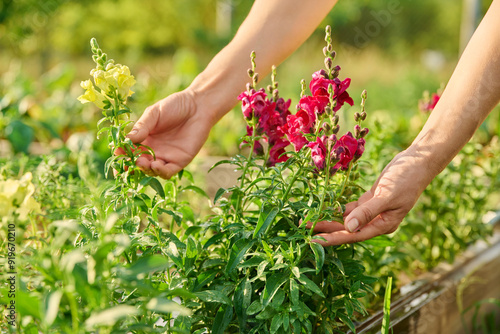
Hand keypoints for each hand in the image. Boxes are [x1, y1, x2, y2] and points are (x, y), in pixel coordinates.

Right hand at [123, 89, 213, 178]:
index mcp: (143, 139)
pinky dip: (160, 172)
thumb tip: (127, 140)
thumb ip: (142, 126)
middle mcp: (152, 151)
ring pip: (151, 171)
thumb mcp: (154, 113)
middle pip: (138, 164)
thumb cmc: (175, 106)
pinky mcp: (180, 161)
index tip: (116, 154)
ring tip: (142, 162)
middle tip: (129, 162)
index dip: (121, 155)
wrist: (198, 106)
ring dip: (145, 170)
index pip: (129, 151)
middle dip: (131, 165)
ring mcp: (166, 157)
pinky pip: (168, 172)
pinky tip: (156, 165)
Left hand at [309, 148, 435, 245]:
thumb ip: (368, 211)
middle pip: (347, 229)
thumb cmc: (406, 178)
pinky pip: (350, 207)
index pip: (353, 236)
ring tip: (309, 219)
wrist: (418, 161)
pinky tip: (324, 207)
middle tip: (304, 229)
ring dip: (329, 218)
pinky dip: (338, 207)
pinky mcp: (370, 199)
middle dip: (326, 229)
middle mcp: (376, 222)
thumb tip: (349, 227)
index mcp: (383, 226)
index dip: (333, 238)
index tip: (314, 241)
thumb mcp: (387, 195)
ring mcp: (373, 211)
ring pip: (346, 218)